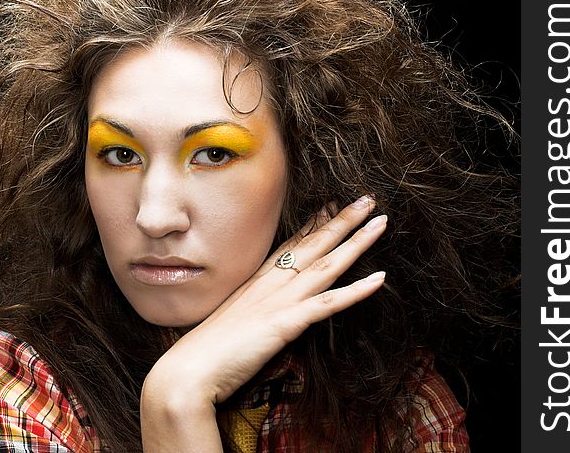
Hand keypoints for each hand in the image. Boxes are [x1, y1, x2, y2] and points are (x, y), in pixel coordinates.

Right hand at [143, 197, 386, 406]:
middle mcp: (271, 284)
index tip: (332, 205)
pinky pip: (327, 303)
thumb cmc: (205, 351)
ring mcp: (280, 301)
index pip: (291, 245)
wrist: (188, 370)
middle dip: (343, 220)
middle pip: (314, 245)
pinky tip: (380, 277)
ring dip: (357, 242)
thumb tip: (261, 311)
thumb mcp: (231, 321)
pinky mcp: (286, 323)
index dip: (315, 224)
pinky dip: (356, 291)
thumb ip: (251, 311)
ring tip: (380, 221)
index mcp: (257, 282)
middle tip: (367, 199)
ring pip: (326, 264)